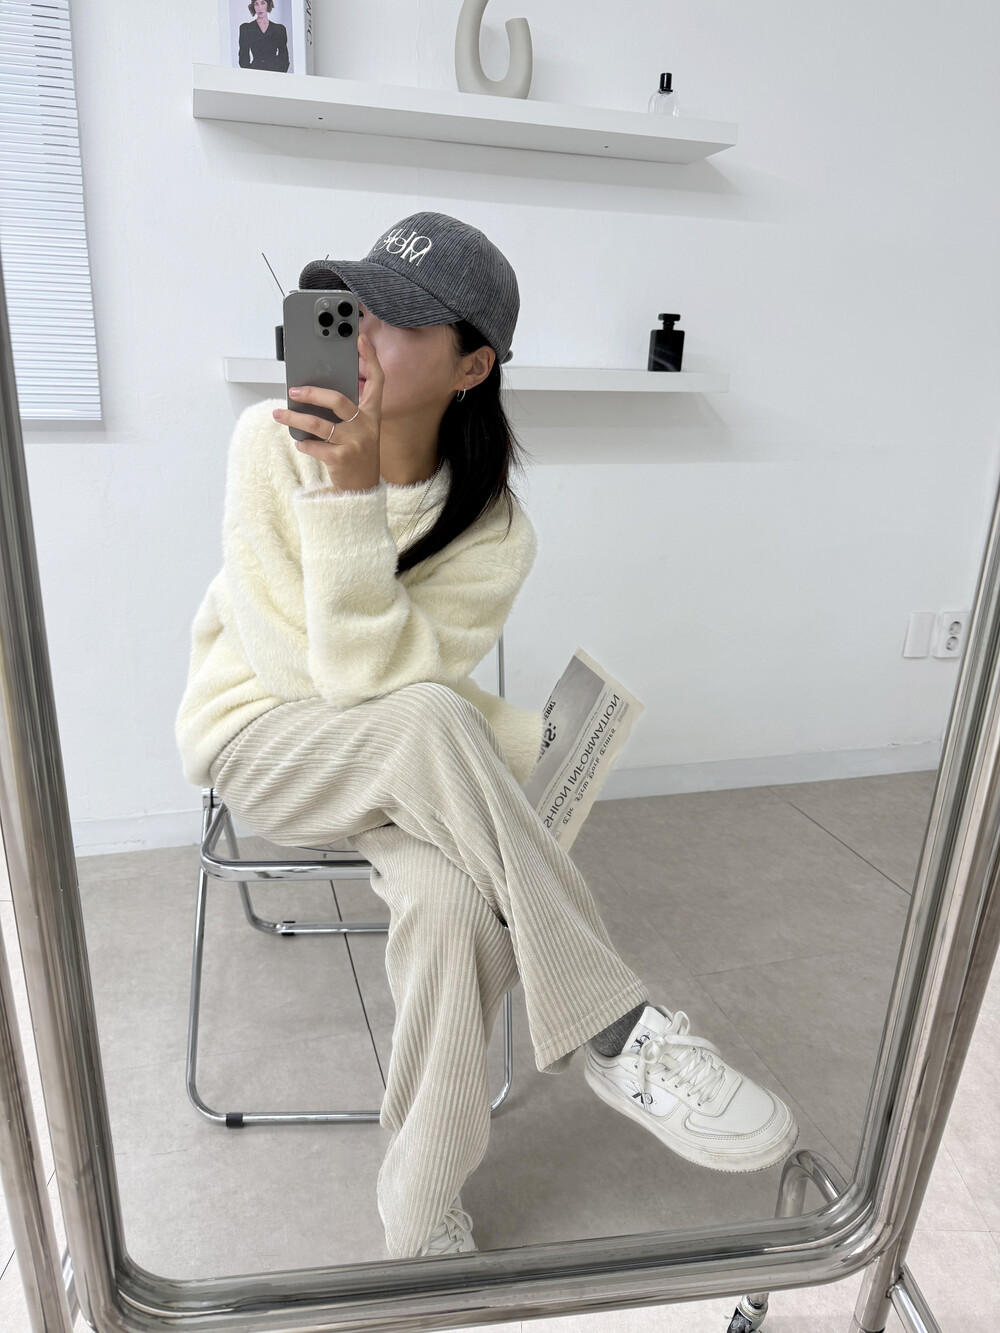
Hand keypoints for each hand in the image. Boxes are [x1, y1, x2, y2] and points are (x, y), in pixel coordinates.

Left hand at [273, 332, 383, 491]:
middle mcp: (367, 426)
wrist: (362, 490)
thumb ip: (347, 411)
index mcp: (373, 414)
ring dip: (295, 419)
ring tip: (279, 414)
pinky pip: (315, 446)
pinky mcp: (342, 459)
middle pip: (338, 401)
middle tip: (293, 391)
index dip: (370, 358)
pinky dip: (303, 443)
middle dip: (313, 393)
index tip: (360, 339)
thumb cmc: (356, 453)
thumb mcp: (360, 430)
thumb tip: (314, 391)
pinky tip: (300, 442)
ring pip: (320, 425)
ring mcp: (355, 443)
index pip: (377, 381)